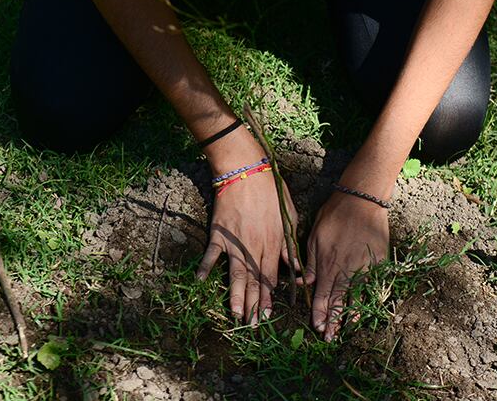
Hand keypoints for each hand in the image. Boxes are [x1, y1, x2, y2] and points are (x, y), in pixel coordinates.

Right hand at [196, 155, 298, 324]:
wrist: (247, 170)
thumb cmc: (272, 191)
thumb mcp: (289, 216)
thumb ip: (290, 244)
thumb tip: (295, 268)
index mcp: (273, 242)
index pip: (271, 276)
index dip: (269, 297)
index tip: (268, 315)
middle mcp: (254, 246)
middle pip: (254, 280)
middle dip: (254, 304)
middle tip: (252, 325)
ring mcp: (235, 241)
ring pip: (236, 273)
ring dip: (236, 295)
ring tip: (235, 314)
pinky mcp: (219, 232)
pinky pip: (212, 254)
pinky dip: (206, 266)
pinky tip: (201, 281)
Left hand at [304, 190, 389, 340]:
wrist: (361, 201)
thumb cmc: (335, 215)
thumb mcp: (315, 235)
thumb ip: (310, 262)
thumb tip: (302, 281)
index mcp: (327, 263)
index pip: (321, 293)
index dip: (318, 312)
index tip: (316, 327)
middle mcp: (344, 268)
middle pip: (336, 300)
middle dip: (331, 320)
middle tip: (328, 338)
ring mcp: (361, 267)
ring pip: (353, 296)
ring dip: (348, 315)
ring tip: (344, 331)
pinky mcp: (376, 263)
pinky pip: (370, 285)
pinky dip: (366, 300)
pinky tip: (364, 312)